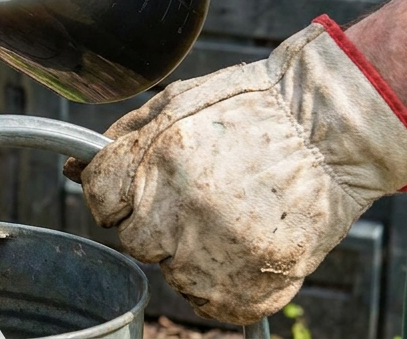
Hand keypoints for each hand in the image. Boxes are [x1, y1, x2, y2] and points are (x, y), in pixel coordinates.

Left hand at [67, 17, 406, 324]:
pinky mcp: (260, 280)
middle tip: (196, 198)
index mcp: (160, 158)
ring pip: (173, 275)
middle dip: (155, 223)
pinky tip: (243, 247)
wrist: (333, 126)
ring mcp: (224, 248)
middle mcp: (186, 206)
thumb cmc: (250, 107)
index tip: (141, 188)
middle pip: (134, 241)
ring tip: (228, 216)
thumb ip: (121, 140)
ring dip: (190, 255)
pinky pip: (214, 305)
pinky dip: (223, 285)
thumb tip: (74, 167)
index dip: (117, 194)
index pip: (99, 199)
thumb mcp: (176, 102)